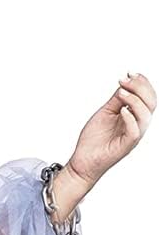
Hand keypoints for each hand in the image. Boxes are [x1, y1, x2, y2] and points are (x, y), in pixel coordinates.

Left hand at [68, 71, 155, 188]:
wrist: (83, 161)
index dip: (143, 83)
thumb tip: (126, 83)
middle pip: (151, 103)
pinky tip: (121, 110)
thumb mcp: (106, 112)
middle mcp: (137, 125)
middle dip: (141, 87)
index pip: (148, 97)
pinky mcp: (125, 146)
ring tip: (121, 92)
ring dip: (135, 100)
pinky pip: (135, 131)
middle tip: (125, 79)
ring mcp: (132, 136)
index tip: (129, 73)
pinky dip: (130, 118)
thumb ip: (117, 99)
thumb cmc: (94, 139)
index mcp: (134, 116)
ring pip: (146, 116)